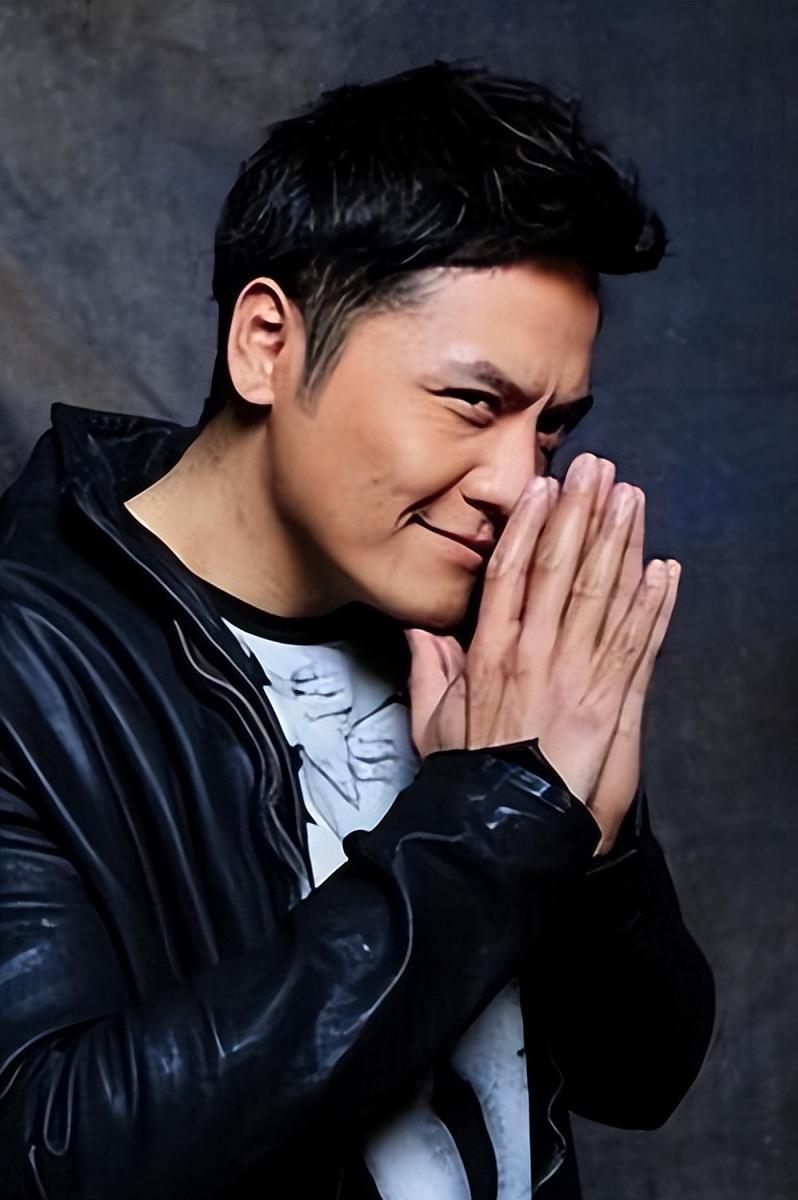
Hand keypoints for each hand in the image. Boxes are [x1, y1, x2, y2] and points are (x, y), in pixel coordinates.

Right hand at [404, 455, 676, 839]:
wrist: (507, 832)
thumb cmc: (470, 778)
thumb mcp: (431, 723)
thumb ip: (428, 670)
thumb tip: (421, 629)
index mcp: (490, 654)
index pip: (511, 573)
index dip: (530, 526)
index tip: (544, 489)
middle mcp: (536, 654)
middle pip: (563, 569)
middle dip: (582, 513)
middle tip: (598, 470)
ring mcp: (577, 675)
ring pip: (604, 595)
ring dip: (621, 542)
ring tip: (631, 498)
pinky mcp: (611, 701)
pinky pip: (638, 642)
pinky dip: (654, 604)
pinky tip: (665, 569)